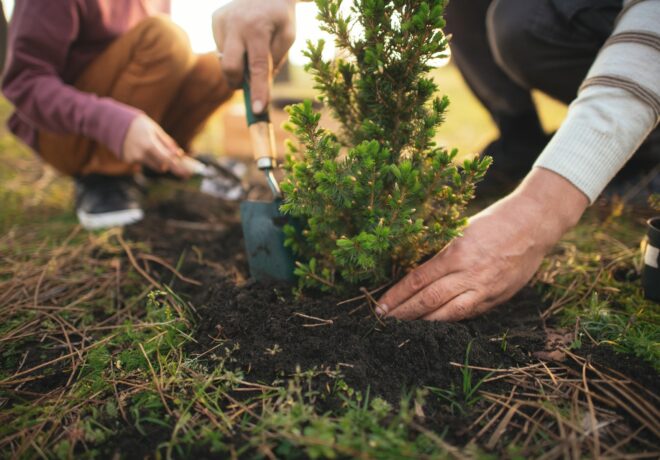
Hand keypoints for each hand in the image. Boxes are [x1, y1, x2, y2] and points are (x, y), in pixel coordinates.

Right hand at [122, 114, 189, 177]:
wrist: (111, 121)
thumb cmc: (137, 123)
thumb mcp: (154, 129)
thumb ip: (166, 142)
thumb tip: (178, 154)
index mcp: (149, 144)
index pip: (166, 159)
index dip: (177, 166)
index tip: (187, 173)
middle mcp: (140, 154)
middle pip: (160, 166)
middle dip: (169, 165)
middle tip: (181, 168)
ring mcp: (132, 158)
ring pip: (151, 165)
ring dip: (157, 160)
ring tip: (150, 146)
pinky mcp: (126, 160)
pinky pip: (141, 161)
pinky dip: (144, 156)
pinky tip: (137, 145)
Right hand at [213, 0, 295, 113]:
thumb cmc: (280, 15)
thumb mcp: (287, 36)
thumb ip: (274, 61)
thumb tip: (258, 85)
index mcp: (257, 29)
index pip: (257, 68)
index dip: (257, 90)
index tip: (257, 110)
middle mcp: (235, 24)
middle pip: (230, 67)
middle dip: (237, 82)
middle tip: (246, 83)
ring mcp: (221, 21)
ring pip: (224, 59)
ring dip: (238, 62)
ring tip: (250, 45)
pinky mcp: (215, 19)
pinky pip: (221, 47)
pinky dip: (232, 50)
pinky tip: (242, 37)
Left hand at [378, 168, 588, 320]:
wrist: (534, 225)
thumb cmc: (494, 222)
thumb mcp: (461, 231)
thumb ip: (441, 255)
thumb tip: (415, 275)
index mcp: (456, 254)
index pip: (418, 280)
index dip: (397, 295)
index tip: (381, 306)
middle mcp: (469, 275)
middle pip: (429, 301)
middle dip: (404, 313)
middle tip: (384, 322)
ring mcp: (485, 290)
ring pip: (448, 315)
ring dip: (424, 323)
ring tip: (405, 328)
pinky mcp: (497, 298)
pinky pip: (468, 314)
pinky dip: (448, 320)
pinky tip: (433, 324)